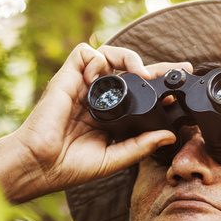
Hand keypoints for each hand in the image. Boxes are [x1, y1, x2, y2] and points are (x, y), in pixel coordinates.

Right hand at [9, 43, 191, 200]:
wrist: (39, 164)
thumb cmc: (69, 167)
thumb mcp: (114, 158)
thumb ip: (140, 146)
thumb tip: (169, 135)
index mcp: (108, 116)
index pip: (139, 95)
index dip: (160, 87)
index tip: (181, 85)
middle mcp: (97, 98)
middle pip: (130, 72)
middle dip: (156, 67)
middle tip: (179, 68)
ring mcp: (82, 86)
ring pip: (111, 55)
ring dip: (131, 58)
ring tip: (143, 74)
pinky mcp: (67, 77)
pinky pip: (86, 53)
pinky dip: (100, 57)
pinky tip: (108, 75)